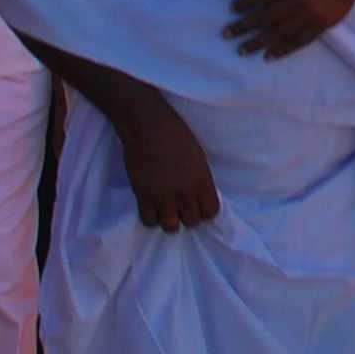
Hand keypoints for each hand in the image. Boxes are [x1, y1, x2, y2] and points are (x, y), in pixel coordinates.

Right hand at [119, 100, 218, 229]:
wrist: (148, 126)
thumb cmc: (176, 134)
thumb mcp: (199, 157)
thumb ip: (201, 180)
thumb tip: (199, 197)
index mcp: (202, 180)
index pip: (211, 212)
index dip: (205, 211)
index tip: (198, 205)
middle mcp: (185, 192)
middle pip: (192, 222)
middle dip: (187, 215)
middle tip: (180, 205)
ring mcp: (164, 196)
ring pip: (171, 226)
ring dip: (169, 219)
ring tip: (166, 209)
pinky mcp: (143, 196)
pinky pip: (149, 221)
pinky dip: (151, 216)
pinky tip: (152, 206)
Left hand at [228, 0, 354, 59]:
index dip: (244, 3)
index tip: (233, 9)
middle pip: (265, 16)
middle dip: (244, 26)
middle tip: (228, 34)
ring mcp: (311, 14)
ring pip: (279, 33)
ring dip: (258, 42)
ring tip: (243, 50)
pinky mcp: (323, 25)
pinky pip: (299, 41)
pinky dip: (283, 50)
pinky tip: (269, 55)